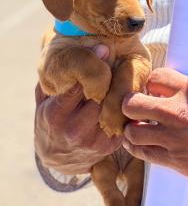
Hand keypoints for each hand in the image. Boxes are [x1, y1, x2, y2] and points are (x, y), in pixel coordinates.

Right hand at [34, 45, 122, 174]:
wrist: (58, 157)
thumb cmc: (51, 116)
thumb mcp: (44, 97)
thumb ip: (55, 76)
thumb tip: (80, 52)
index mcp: (55, 115)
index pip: (79, 85)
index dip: (93, 64)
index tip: (104, 48)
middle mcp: (74, 130)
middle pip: (102, 94)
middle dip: (110, 74)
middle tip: (117, 57)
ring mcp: (94, 140)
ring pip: (115, 105)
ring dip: (119, 88)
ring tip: (122, 73)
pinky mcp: (110, 145)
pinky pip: (123, 118)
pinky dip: (124, 103)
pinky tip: (123, 92)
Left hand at [122, 68, 187, 192]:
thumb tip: (186, 89)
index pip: (155, 76)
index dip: (152, 81)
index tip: (153, 88)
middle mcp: (178, 112)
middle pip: (133, 103)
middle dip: (130, 103)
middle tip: (135, 106)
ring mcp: (175, 139)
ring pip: (132, 132)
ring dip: (132, 128)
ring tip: (137, 127)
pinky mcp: (176, 161)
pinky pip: (145, 154)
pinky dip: (139, 148)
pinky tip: (141, 144)